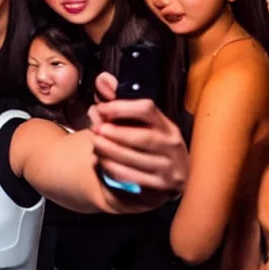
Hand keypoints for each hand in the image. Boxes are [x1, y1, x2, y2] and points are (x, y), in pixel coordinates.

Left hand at [88, 72, 188, 193]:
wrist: (149, 184)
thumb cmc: (137, 146)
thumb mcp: (127, 123)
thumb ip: (114, 101)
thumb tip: (102, 80)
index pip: (148, 109)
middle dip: (116, 133)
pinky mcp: (161, 189)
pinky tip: (103, 163)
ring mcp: (170, 169)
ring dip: (112, 152)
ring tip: (95, 145)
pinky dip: (116, 171)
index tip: (101, 108)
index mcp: (166, 124)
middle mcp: (173, 146)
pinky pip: (135, 179)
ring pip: (138, 159)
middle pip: (143, 137)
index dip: (122, 107)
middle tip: (96, 130)